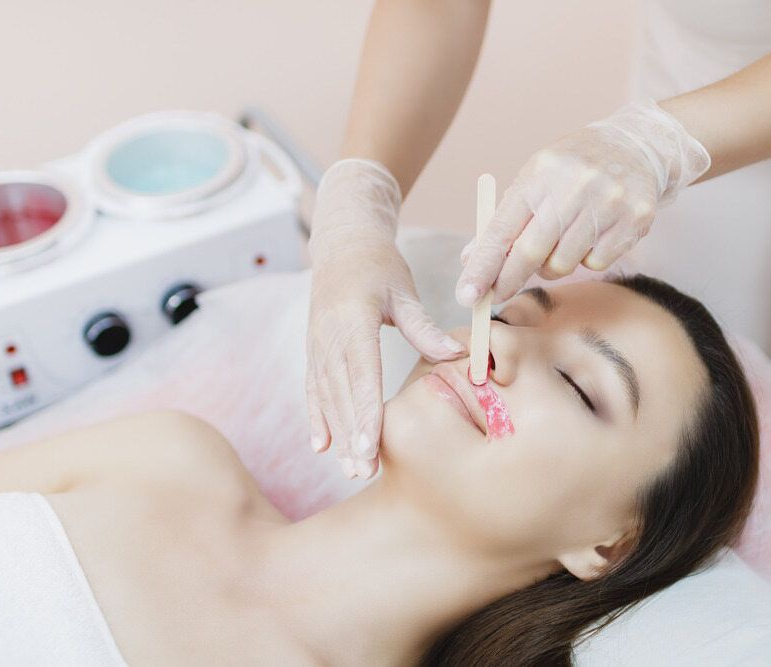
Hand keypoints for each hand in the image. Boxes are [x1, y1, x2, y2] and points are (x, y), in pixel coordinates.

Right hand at [306, 159, 465, 479]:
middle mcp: (328, 337)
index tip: (369, 445)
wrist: (341, 244)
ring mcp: (316, 346)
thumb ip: (423, 326)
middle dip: (351, 435)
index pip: (360, 374)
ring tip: (352, 469)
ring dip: (337, 435)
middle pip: (340, 394)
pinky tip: (322, 447)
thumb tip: (457, 355)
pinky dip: (317, 419)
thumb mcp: (402, 289)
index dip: (363, 412)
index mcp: (352, 321)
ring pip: (325, 398)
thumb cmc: (379, 265)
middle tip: (364, 471)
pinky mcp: (313, 351)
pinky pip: (313, 390)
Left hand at [455, 100, 709, 305]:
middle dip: (508, 280)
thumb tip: (471, 261)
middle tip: (498, 294)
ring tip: (560, 243)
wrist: (638, 146)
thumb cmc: (574, 168)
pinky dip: (587, 259)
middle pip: (530, 254)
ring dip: (552, 266)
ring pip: (562, 265)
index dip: (482, 267)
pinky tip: (592, 236)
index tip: (466, 295)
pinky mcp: (634, 220)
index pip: (501, 230)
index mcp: (540, 174)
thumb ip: (504, 220)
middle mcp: (574, 186)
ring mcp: (607, 203)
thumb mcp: (535, 179)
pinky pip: (596, 264)